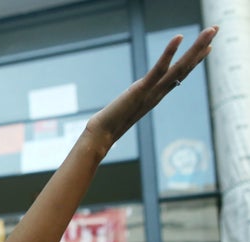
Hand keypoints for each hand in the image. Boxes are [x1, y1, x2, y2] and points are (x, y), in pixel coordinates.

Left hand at [87, 26, 215, 147]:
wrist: (103, 133)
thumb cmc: (112, 122)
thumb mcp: (129, 107)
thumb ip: (135, 99)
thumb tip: (134, 96)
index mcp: (157, 94)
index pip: (180, 74)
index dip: (194, 61)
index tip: (207, 47)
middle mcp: (159, 92)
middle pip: (185, 67)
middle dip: (201, 48)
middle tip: (216, 29)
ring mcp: (153, 90)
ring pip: (180, 66)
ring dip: (197, 47)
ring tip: (211, 30)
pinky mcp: (141, 89)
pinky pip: (159, 69)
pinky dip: (169, 52)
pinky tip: (179, 37)